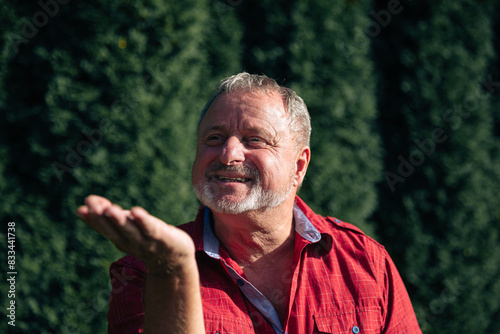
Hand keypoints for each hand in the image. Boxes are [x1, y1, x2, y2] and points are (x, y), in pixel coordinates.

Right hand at [77, 195, 195, 276]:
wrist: (174, 262)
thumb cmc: (146, 240)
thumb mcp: (127, 227)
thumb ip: (110, 215)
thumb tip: (89, 200)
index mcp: (119, 239)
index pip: (104, 228)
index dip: (92, 219)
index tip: (81, 209)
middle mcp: (130, 242)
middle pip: (115, 230)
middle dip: (102, 218)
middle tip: (91, 205)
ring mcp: (147, 242)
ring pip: (131, 231)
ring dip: (120, 220)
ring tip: (109, 209)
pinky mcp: (163, 238)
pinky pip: (152, 230)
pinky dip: (144, 222)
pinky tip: (137, 212)